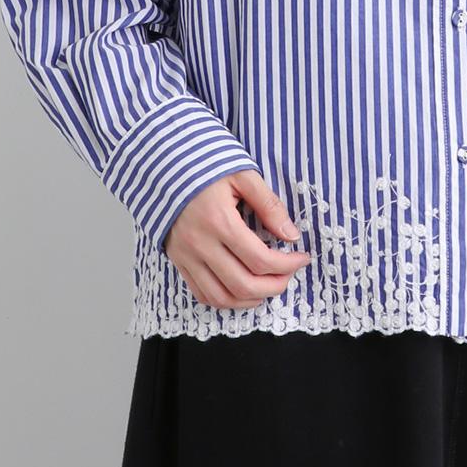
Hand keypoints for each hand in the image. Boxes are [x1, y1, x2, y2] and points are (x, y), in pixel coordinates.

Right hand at [163, 169, 311, 309]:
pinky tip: (243, 290)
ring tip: (269, 286)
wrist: (165, 166)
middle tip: (290, 275)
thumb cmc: (207, 167)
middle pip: (243, 285)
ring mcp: (187, 257)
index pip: (260, 259)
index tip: (302, 257)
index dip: (287, 264)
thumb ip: (269, 205)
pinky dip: (226, 300)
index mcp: (220, 222)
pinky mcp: (178, 261)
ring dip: (251, 299)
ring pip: (222, 297)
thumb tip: (291, 235)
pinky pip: (202, 294)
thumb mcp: (243, 175)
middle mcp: (201, 245)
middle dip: (274, 286)